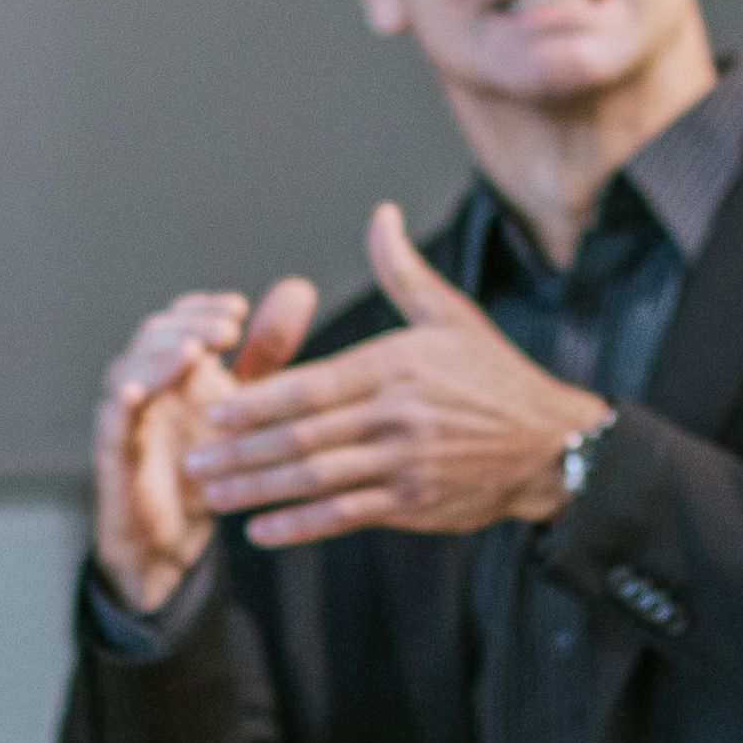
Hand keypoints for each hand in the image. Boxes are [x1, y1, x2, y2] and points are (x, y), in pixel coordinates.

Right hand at [92, 279, 316, 599]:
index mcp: (172, 368)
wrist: (170, 539)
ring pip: (127, 372)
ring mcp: (124, 419)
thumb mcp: (242, 403)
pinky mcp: (113, 457)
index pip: (179, 321)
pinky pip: (109, 425)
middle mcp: (144, 385)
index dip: (202, 310)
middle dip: (189, 327)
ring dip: (159, 359)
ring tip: (194, 354)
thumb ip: (265, 352)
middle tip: (228, 330)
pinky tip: (134, 395)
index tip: (239, 310)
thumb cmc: (202, 463)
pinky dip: (119, 406)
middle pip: (151, 336)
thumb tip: (298, 288)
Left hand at [180, 206, 611, 552]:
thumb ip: (402, 270)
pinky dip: (300, 525)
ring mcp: (405, 463)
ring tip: (209, 497)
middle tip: (190, 461)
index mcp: (395, 365)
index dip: (257, 402)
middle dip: (239, 453)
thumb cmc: (493, 373)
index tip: (212, 412)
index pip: (311, 386)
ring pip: (316, 480)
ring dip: (257, 491)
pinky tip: (259, 529)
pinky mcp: (415, 503)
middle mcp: (396, 416)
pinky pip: (346, 515)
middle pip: (302, 436)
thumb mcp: (449, 315)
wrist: (551, 442)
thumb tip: (379, 214)